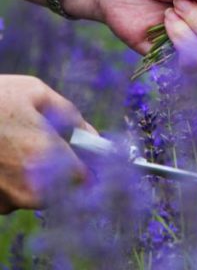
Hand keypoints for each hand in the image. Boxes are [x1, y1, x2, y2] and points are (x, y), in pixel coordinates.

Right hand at [0, 75, 94, 212]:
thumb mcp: (35, 93)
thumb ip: (71, 116)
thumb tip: (92, 135)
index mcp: (47, 157)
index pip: (85, 178)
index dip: (88, 166)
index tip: (85, 156)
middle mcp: (28, 186)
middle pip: (61, 192)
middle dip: (61, 172)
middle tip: (46, 147)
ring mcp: (4, 199)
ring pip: (33, 196)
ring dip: (34, 179)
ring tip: (16, 147)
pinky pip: (9, 198)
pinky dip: (9, 183)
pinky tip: (1, 159)